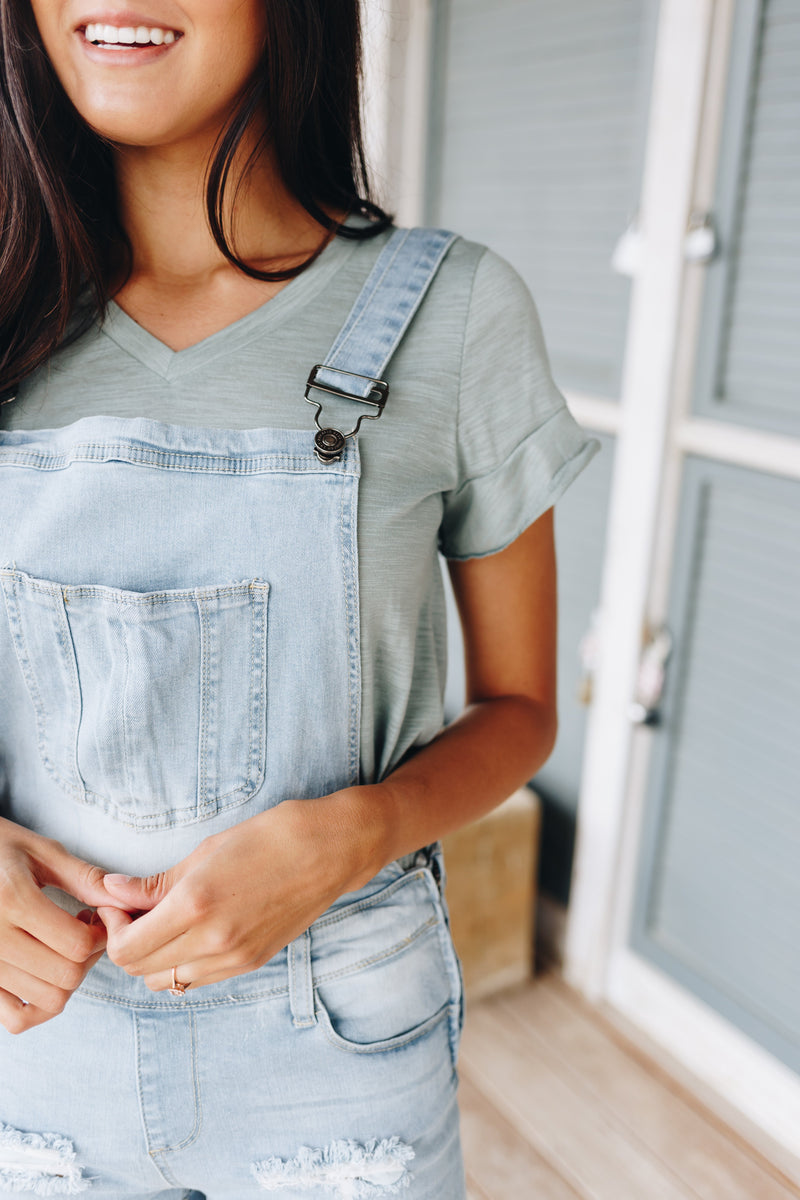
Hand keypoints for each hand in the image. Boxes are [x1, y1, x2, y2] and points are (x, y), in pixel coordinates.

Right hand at [0, 817, 111, 1033]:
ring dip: (69, 979)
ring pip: (48, 1001)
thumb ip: (86, 879)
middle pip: (66, 977)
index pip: (77, 943)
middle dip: (89, 957)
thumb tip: (126, 902)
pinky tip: (44, 972)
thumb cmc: (0, 849)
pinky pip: (16, 1019)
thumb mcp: (43, 852)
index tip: (99, 916)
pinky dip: (39, 1005)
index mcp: (11, 899)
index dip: (102, 934)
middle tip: (84, 930)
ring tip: (63, 946)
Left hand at [99, 791, 377, 992]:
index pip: (127, 947)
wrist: (332, 850)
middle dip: (126, 943)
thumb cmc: (271, 837)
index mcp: (196, 906)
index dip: (112, 928)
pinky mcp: (251, 963)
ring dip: (153, 959)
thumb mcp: (205, 850)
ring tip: (162, 923)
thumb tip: (112, 893)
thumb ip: (155, 883)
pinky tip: (191, 931)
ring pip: (167, 982)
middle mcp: (213, 941)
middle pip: (141, 971)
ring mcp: (235, 959)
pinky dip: (182, 963)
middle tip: (134, 912)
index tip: (116, 903)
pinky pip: (198, 979)